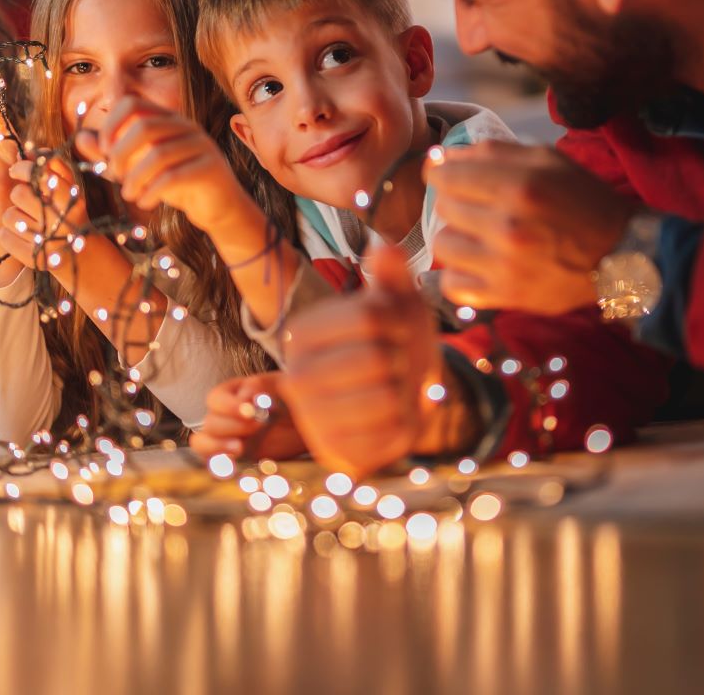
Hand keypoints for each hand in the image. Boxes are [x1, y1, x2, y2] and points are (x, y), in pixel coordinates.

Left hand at [0, 156, 90, 272]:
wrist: (84, 257)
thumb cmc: (71, 214)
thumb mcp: (71, 189)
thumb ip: (53, 167)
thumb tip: (29, 150)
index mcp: (72, 200)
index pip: (39, 176)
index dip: (23, 169)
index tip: (16, 170)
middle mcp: (63, 221)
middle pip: (19, 194)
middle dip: (18, 194)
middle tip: (24, 200)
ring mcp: (49, 243)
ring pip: (9, 216)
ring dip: (13, 216)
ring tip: (26, 221)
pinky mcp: (35, 260)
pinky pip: (4, 237)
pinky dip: (7, 234)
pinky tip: (21, 236)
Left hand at [79, 96, 245, 233]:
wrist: (218, 207)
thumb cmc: (177, 184)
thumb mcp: (140, 167)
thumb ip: (111, 154)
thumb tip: (80, 139)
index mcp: (168, 119)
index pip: (133, 103)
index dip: (112, 124)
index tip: (104, 151)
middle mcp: (186, 126)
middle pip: (143, 126)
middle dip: (120, 154)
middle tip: (114, 176)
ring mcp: (202, 145)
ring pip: (158, 154)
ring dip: (135, 178)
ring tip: (129, 194)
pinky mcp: (210, 168)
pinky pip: (174, 176)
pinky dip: (152, 191)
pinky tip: (145, 202)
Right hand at [189, 373, 306, 460]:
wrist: (308, 425)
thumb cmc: (293, 399)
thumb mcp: (283, 386)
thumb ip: (264, 387)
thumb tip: (246, 396)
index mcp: (232, 394)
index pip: (216, 399)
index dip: (228, 406)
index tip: (249, 410)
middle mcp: (224, 416)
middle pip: (210, 422)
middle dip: (232, 426)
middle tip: (258, 426)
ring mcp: (226, 438)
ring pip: (202, 443)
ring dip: (216, 447)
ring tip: (239, 449)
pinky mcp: (233, 459)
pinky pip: (214, 464)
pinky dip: (218, 466)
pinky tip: (234, 466)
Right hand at [279, 244, 470, 478]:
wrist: (399, 397)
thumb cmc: (397, 341)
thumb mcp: (398, 300)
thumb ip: (392, 272)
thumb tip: (386, 248)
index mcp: (302, 331)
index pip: (368, 317)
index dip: (401, 321)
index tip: (400, 329)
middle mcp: (296, 375)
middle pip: (377, 358)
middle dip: (405, 359)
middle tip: (401, 363)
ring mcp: (313, 419)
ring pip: (385, 398)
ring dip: (407, 392)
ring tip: (398, 388)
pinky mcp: (338, 454)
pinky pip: (392, 435)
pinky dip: (407, 423)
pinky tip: (396, 416)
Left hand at [426, 141, 633, 313]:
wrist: (621, 253)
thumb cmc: (584, 200)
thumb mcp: (548, 160)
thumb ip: (493, 152)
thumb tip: (442, 157)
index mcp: (520, 186)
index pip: (445, 177)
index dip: (443, 174)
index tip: (451, 178)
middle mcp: (509, 226)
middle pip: (443, 208)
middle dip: (456, 203)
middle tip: (478, 207)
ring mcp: (505, 265)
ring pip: (443, 245)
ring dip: (456, 238)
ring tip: (479, 236)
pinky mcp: (506, 295)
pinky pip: (453, 285)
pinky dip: (459, 275)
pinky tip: (478, 265)